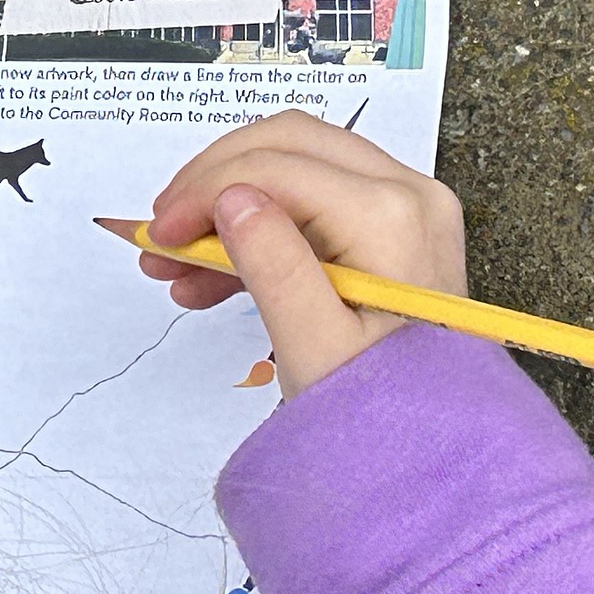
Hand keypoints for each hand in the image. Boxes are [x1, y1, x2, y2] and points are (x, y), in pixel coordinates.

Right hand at [143, 110, 466, 398]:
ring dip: (228, 207)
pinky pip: (310, 205)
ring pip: (294, 170)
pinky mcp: (390, 227)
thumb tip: (231, 199)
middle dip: (213, 184)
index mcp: (393, 217)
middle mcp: (408, 195)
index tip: (158, 233)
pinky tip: (209, 277)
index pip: (278, 168)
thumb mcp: (317, 350)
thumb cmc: (387, 413)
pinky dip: (258, 231)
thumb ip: (275, 268)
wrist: (435, 447)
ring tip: (175, 264)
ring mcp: (403, 206)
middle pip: (288, 146)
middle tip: (162, 229)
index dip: (204, 191)